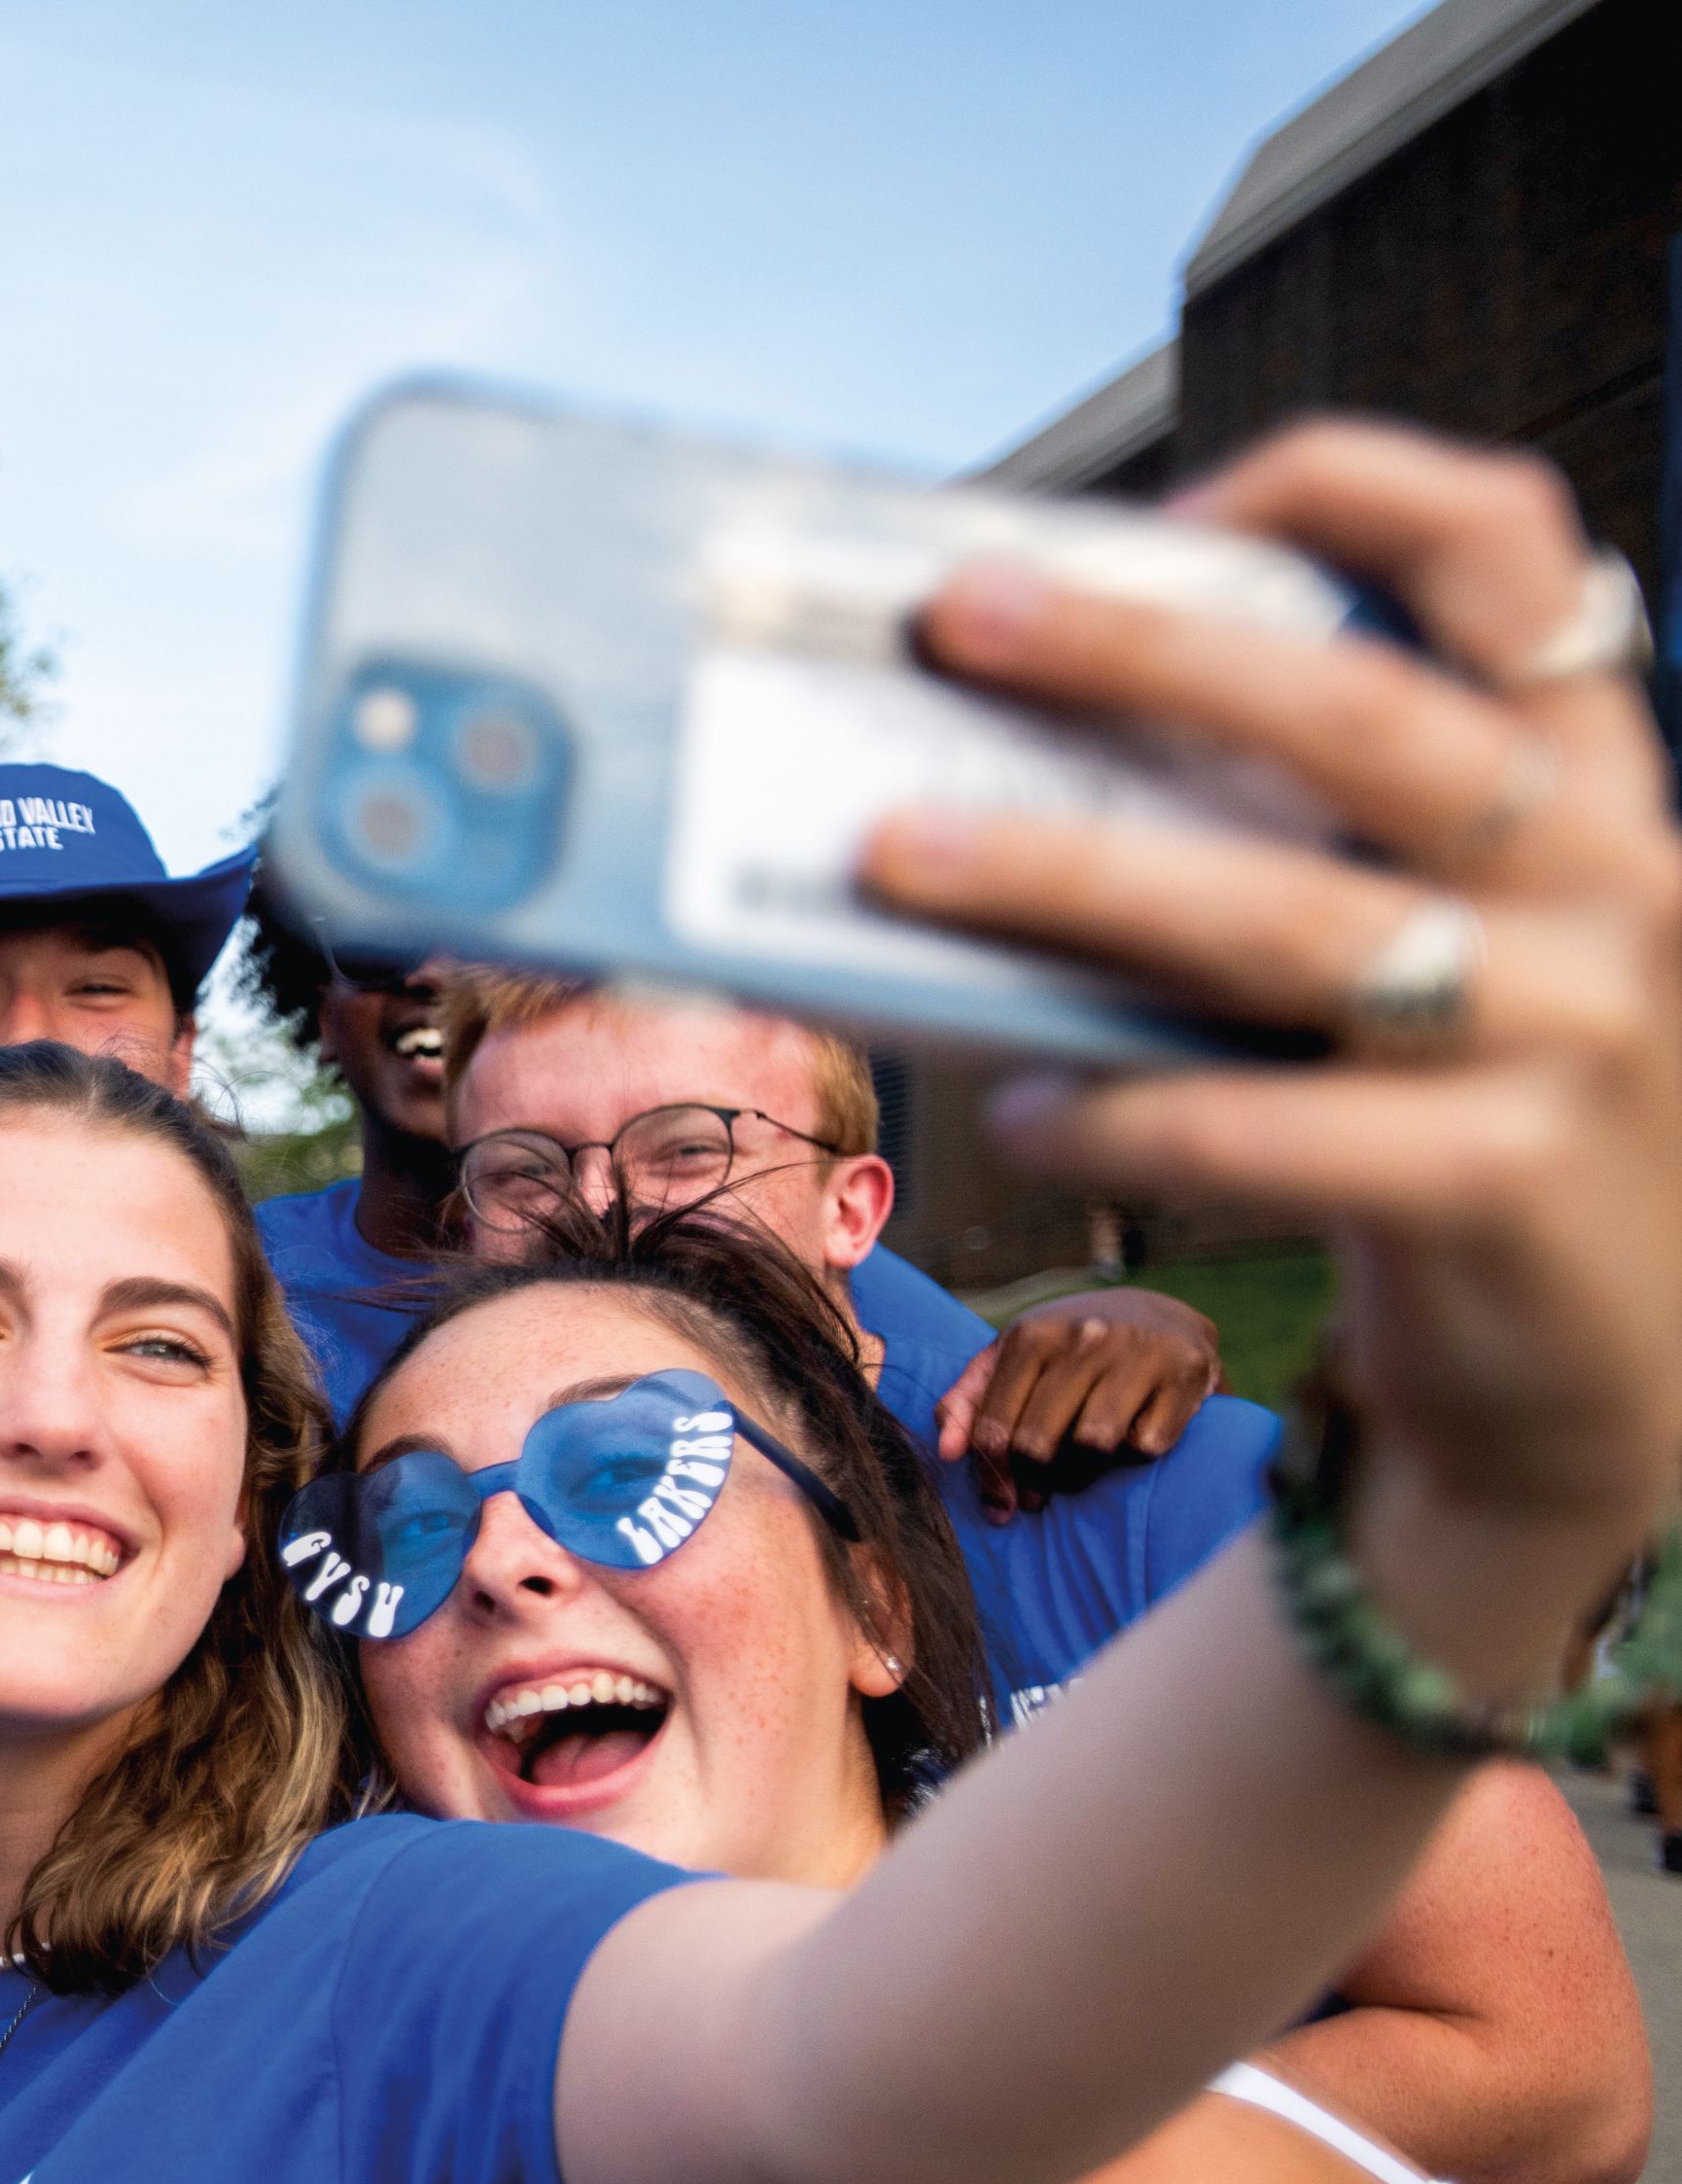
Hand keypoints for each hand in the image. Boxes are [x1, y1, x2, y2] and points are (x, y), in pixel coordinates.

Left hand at [868, 424, 1681, 1678]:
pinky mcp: (1505, 1180)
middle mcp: (1606, 877)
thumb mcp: (1439, 945)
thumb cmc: (1459, 1121)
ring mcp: (1574, 1028)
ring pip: (1286, 918)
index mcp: (1587, 781)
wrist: (1603, 1376)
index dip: (1349, 487)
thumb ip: (1307, 844)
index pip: (1514, 550)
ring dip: (1067, 877)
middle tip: (962, 620)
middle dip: (1143, 649)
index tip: (1174, 504)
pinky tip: (1017, 1107)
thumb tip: (1025, 761)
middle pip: (1359, 716)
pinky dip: (1119, 1108)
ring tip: (898, 855)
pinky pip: (1263, 1121)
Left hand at [936, 1285, 1223, 1516]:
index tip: (1000, 1505)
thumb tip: (947, 1453)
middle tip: (1038, 1496)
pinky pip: (1146, 1446)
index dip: (992, 1478)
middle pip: (1039, 1444)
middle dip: (1033, 1481)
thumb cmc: (1068, 1349)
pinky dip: (1132, 1458)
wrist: (1160, 1316)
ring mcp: (1137, 1353)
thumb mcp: (1010, 1359)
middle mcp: (1084, 1337)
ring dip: (1081, 1475)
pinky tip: (1127, 1443)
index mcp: (1031, 1335)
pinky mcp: (1185, 1375)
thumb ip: (966, 1402)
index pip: (994, 1428)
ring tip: (1078, 1473)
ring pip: (1093, 1447)